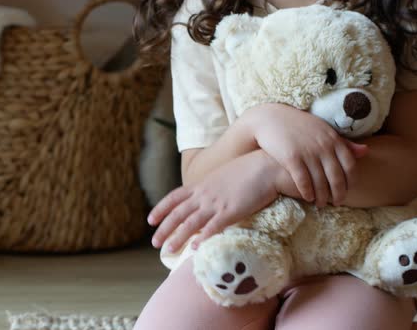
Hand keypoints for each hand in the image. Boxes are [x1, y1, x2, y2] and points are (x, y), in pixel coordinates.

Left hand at [148, 150, 281, 251]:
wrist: (267, 165)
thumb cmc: (248, 170)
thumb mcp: (222, 176)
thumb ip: (211, 187)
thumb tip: (206, 196)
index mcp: (201, 184)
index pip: (174, 197)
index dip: (160, 209)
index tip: (150, 220)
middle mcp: (204, 194)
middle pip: (178, 213)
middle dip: (164, 229)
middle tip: (154, 243)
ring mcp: (216, 203)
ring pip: (191, 223)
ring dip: (178, 238)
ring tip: (168, 250)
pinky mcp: (231, 211)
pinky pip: (213, 227)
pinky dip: (202, 238)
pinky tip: (195, 248)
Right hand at [240, 104, 368, 206]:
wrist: (271, 119)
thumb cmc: (299, 125)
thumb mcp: (323, 130)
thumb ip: (343, 142)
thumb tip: (366, 151)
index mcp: (333, 139)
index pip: (350, 165)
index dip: (351, 181)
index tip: (348, 190)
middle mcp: (323, 147)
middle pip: (336, 177)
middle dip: (338, 193)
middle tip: (337, 203)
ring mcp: (308, 153)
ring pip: (320, 182)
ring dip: (322, 196)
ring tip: (321, 204)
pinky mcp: (291, 158)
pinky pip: (303, 181)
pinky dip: (307, 192)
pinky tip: (307, 197)